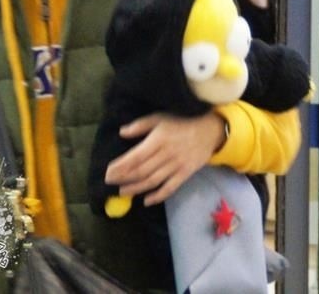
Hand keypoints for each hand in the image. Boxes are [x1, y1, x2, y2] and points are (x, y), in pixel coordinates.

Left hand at [104, 111, 224, 206]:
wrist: (210, 130)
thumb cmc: (182, 121)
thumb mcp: (160, 117)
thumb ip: (141, 125)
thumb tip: (122, 132)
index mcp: (159, 139)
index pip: (136, 157)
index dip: (121, 166)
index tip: (108, 172)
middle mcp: (167, 154)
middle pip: (142, 171)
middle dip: (124, 178)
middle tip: (110, 183)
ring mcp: (177, 166)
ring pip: (153, 181)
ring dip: (136, 188)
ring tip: (123, 192)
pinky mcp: (185, 174)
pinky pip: (170, 188)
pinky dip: (158, 196)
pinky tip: (146, 201)